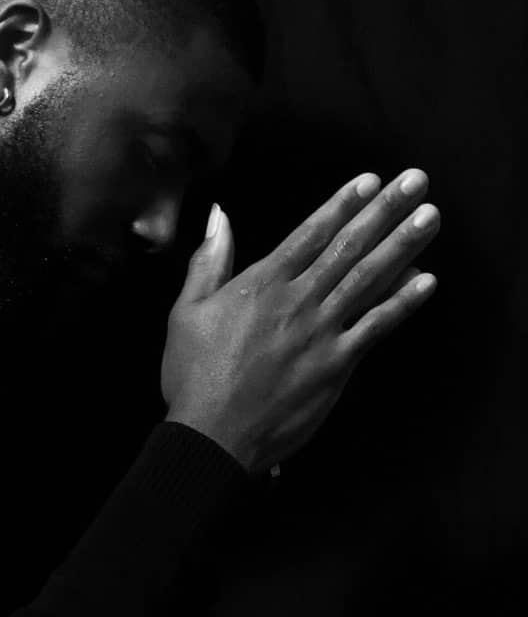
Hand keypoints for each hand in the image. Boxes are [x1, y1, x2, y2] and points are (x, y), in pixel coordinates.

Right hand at [161, 169, 438, 474]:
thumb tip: (219, 218)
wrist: (214, 434)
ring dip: (403, 246)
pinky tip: (426, 282)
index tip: (370, 182)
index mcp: (261, 285)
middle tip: (415, 183)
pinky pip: (375, 327)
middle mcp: (297, 301)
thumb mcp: (186, 311)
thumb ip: (208, 261)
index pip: (310, 234)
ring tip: (430, 218)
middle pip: (348, 248)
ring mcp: (320, 333)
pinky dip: (402, 303)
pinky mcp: (336, 365)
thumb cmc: (194, 374)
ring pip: (369, 280)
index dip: (342, 205)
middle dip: (384, 211)